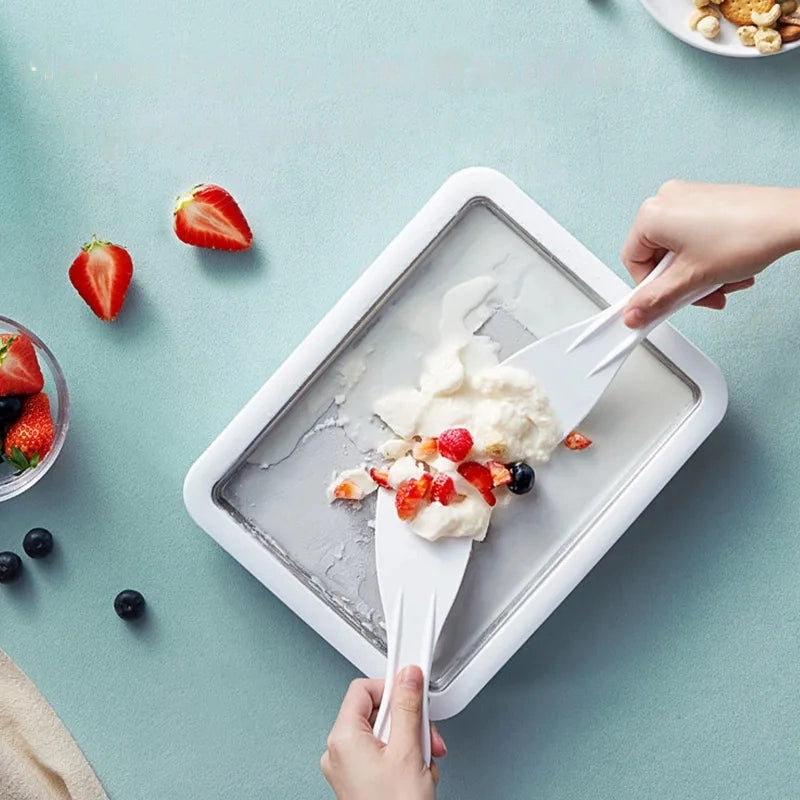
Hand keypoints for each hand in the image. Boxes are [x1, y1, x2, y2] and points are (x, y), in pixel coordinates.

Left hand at [321, 666, 445, 799]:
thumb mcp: (408, 750)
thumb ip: (408, 707)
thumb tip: (408, 677)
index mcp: (343, 738)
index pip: (363, 689)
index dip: (391, 686)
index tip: (413, 689)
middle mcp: (339, 752)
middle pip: (377, 713)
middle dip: (408, 723)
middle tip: (427, 737)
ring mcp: (347, 769)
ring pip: (383, 735)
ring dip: (410, 744)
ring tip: (423, 765)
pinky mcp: (358, 783)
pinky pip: (381, 756)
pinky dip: (402, 760)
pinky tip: (416, 775)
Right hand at [621, 181, 799, 327]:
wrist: (791, 219)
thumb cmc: (747, 236)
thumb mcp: (691, 279)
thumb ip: (656, 300)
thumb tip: (633, 314)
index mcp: (652, 214)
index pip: (633, 262)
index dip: (650, 288)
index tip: (664, 302)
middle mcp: (666, 200)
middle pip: (658, 257)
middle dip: (680, 282)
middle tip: (699, 293)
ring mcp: (688, 197)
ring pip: (679, 250)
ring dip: (697, 274)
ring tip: (721, 281)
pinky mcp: (707, 200)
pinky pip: (694, 237)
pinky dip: (707, 257)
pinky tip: (727, 267)